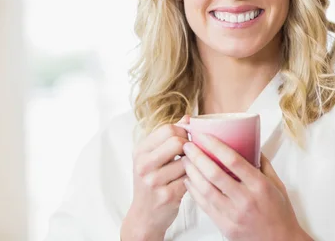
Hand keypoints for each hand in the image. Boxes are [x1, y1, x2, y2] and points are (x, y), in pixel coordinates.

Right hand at [121, 116, 189, 240]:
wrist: (144, 216)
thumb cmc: (151, 183)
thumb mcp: (152, 157)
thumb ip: (168, 137)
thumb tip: (188, 117)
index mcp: (140, 151)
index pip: (167, 129)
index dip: (183, 132)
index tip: (187, 140)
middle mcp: (144, 165)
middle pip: (177, 141)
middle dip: (190, 146)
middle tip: (191, 154)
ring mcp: (154, 181)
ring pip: (187, 161)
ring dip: (193, 164)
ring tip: (190, 169)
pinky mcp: (167, 196)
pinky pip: (190, 179)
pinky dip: (194, 178)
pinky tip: (191, 181)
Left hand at [182, 133, 311, 240]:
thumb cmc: (280, 213)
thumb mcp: (277, 184)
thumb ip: (263, 164)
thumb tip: (250, 144)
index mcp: (259, 186)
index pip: (233, 160)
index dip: (215, 146)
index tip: (204, 136)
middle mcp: (245, 200)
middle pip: (214, 174)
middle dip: (197, 157)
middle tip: (188, 146)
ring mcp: (233, 215)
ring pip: (205, 190)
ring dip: (192, 173)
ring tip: (185, 161)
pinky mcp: (225, 227)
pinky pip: (204, 206)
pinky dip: (194, 191)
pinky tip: (190, 181)